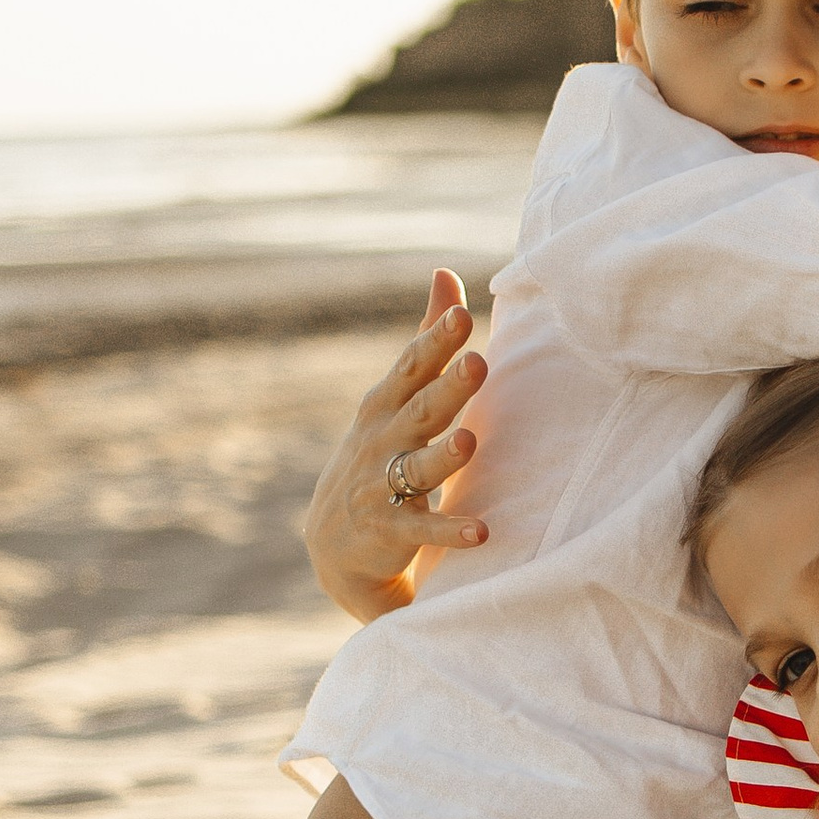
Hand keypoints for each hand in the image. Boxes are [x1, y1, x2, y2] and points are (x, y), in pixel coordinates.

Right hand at [304, 270, 491, 623]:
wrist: (335, 543)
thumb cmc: (380, 452)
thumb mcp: (396, 396)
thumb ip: (427, 339)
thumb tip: (447, 274)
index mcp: (386, 404)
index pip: (412, 366)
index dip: (435, 342)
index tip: (462, 315)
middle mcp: (382, 440)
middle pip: (420, 410)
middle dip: (448, 387)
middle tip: (478, 363)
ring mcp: (382, 487)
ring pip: (418, 468)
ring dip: (444, 457)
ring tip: (469, 442)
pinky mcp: (390, 531)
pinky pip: (424, 530)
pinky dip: (451, 531)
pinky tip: (482, 531)